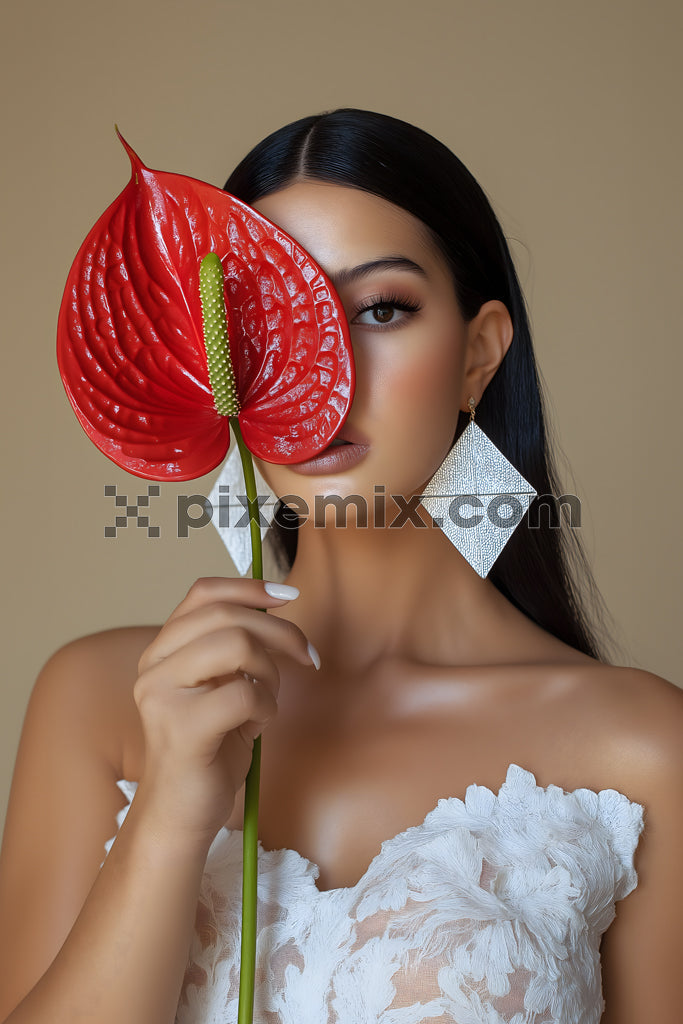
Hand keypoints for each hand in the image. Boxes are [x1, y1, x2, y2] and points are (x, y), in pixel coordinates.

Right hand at [132, 577, 314, 845]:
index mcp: (162, 650)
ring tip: (269, 699)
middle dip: (281, 630)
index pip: (203, 594)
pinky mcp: (181, 728)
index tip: (289, 595)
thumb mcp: (223, 687)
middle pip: (227, 615)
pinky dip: (266, 706)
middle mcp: (154, 666)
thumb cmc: (209, 750)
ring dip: (271, 670)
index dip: (250, 587)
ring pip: (237, 645)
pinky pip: (244, 693)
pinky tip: (259, 724)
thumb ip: (236, 649)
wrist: (180, 814)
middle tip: (309, 655)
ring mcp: (162, 695)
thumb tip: (277, 605)